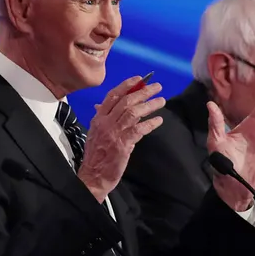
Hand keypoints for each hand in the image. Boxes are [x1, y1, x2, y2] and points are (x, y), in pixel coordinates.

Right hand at [78, 76, 164, 202]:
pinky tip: (158, 120)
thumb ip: (103, 118)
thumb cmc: (96, 155)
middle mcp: (105, 122)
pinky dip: (150, 123)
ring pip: (133, 112)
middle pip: (126, 101)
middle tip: (157, 87)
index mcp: (98, 118)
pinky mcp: (122, 145)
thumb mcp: (96, 132)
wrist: (93, 176)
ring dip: (149, 105)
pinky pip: (139, 130)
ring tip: (161, 101)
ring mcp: (113, 133)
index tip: (139, 79)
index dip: (126, 85)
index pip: (112, 96)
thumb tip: (102, 105)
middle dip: (143, 92)